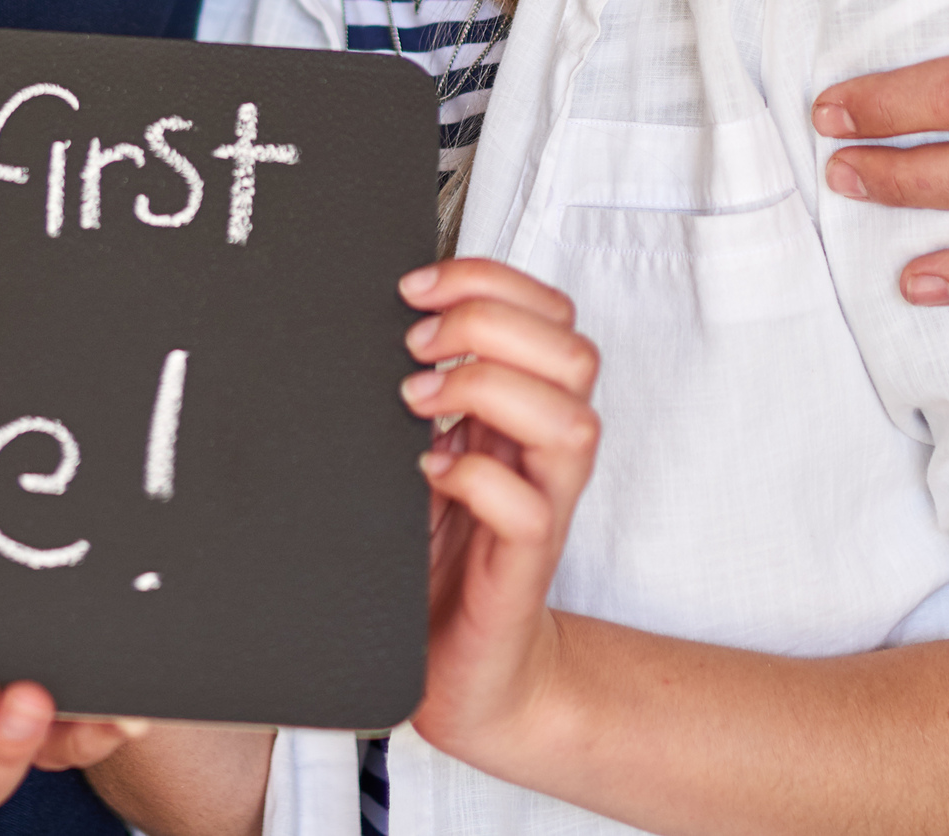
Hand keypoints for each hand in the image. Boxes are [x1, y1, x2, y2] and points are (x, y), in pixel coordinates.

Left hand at [397, 260, 599, 776]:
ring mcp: (541, 505)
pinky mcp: (522, 568)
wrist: (462, 668)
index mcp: (521, 408)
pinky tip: (430, 476)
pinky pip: (530, 511)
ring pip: (573, 421)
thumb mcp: (419, 449)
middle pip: (572, 351)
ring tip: (420, 404)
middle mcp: (541, 451)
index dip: (489, 280)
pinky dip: (477, 479)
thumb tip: (376, 321)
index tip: (415, 287)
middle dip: (488, 322)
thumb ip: (417, 392)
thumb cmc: (437, 553)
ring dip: (488, 390)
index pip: (548, 313)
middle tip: (417, 347)